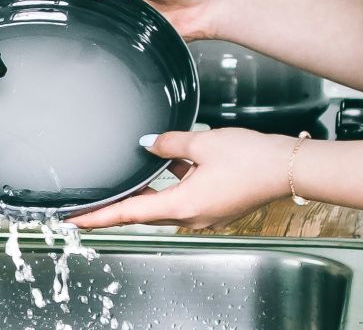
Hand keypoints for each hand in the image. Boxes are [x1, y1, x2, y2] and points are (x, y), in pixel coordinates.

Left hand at [66, 128, 295, 230]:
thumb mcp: (202, 143)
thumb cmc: (251, 158)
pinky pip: (184, 196)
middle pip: (144, 212)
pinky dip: (172, 183)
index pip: (129, 213)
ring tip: (127, 178)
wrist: (287, 167)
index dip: (99, 217)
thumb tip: (148, 143)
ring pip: (165, 203)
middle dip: (118, 206)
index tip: (75, 221)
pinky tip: (171, 162)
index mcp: (182, 205)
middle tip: (90, 204)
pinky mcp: (216, 205)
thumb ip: (170, 143)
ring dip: (147, 191)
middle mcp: (191, 216)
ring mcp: (205, 214)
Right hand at [77, 0, 241, 40]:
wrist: (212, 4)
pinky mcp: (136, 33)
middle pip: (89, 0)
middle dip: (80, 4)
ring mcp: (128, 14)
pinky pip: (116, 37)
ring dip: (94, 21)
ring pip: (99, 20)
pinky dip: (109, 37)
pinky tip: (106, 35)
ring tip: (88, 21)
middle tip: (70, 9)